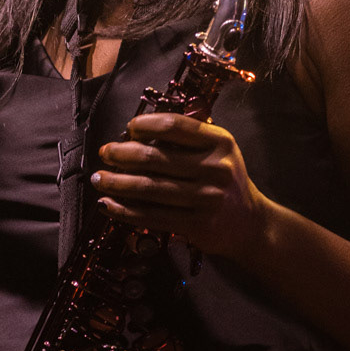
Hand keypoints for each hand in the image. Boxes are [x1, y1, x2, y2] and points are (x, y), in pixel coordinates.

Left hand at [90, 113, 263, 258]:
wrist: (250, 224)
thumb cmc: (226, 182)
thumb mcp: (219, 152)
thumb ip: (190, 139)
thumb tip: (138, 133)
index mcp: (220, 143)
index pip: (174, 126)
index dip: (145, 125)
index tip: (129, 129)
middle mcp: (215, 169)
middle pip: (155, 157)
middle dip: (121, 155)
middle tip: (105, 154)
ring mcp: (206, 198)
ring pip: (148, 188)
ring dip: (117, 183)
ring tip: (99, 179)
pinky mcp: (196, 225)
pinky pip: (152, 215)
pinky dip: (125, 210)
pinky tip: (109, 205)